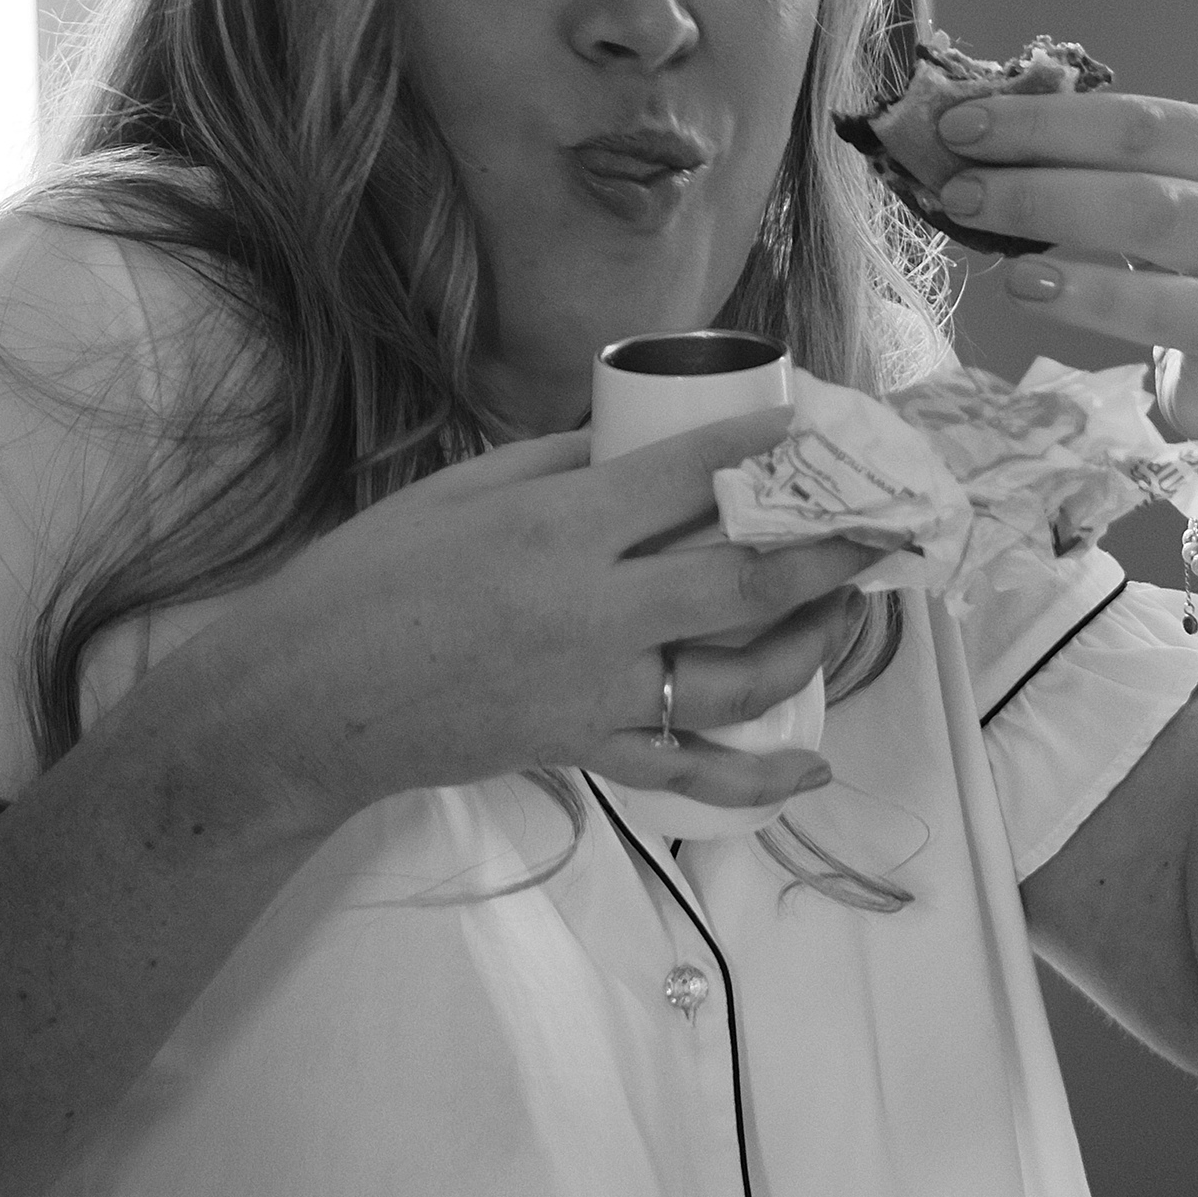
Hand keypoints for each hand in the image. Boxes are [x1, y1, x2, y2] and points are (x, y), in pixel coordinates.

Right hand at [205, 411, 878, 829]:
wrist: (309, 699)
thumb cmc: (373, 578)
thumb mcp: (465, 489)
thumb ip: (566, 465)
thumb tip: (655, 441)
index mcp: (558, 526)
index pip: (690, 473)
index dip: (764, 443)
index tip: (816, 420)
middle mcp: (592, 609)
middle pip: (744, 576)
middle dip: (830, 546)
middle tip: (888, 520)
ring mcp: (595, 690)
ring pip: (737, 673)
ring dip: (812, 640)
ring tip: (851, 606)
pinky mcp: (586, 749)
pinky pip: (689, 769)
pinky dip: (757, 776)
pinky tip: (811, 763)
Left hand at [928, 89, 1197, 538]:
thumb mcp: (1170, 199)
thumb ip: (1095, 169)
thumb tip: (972, 132)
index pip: (1147, 127)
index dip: (1051, 125)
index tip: (962, 127)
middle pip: (1158, 207)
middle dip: (1047, 198)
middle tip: (961, 195)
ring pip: (1197, 306)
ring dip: (1106, 296)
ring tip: (1016, 280)